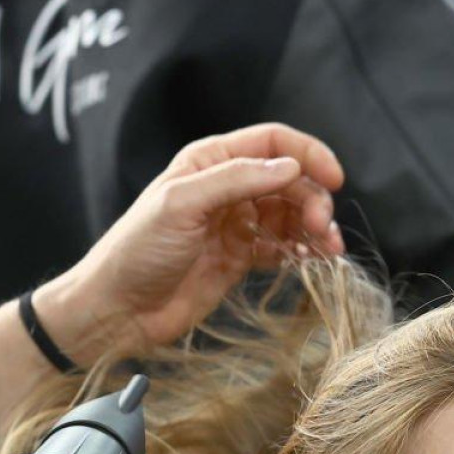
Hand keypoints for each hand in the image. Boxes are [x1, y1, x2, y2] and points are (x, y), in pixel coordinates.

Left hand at [39, 124, 345, 360]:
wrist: (118, 310)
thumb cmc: (137, 251)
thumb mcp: (181, 204)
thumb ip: (236, 180)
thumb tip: (290, 167)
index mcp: (210, 161)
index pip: (272, 142)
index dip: (308, 154)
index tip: (335, 179)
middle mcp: (226, 187)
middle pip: (290, 180)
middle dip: (313, 200)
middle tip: (323, 229)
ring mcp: (234, 223)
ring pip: (291, 214)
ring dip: (314, 227)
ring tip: (327, 250)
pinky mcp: (239, 258)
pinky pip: (281, 246)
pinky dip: (301, 251)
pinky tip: (311, 261)